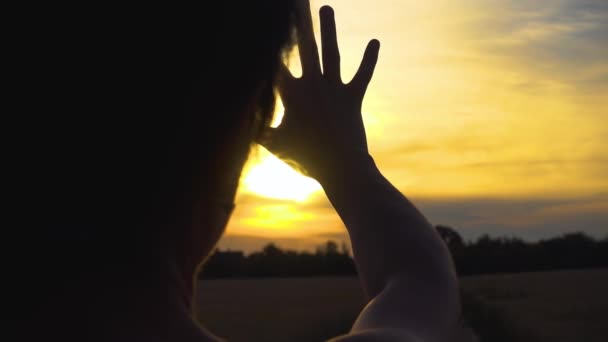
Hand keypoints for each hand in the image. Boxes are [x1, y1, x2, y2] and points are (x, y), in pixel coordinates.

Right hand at [259, 1, 379, 182]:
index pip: (273, 64)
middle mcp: (313, 85)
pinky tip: (375, 42)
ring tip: (326, 7)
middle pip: (303, 46)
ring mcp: (334, 89)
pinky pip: (362, 75)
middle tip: (296, 0)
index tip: (258, 27)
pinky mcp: (352, 98)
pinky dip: (368, 60)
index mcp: (292, 94)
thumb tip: (237, 124)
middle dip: (299, 21)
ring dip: (328, 29)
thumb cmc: (305, 159)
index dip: (264, 45)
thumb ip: (257, 130)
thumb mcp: (274, 144)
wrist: (340, 168)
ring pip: (330, 53)